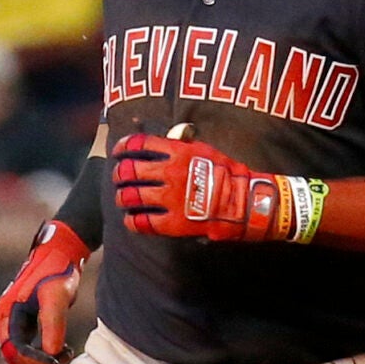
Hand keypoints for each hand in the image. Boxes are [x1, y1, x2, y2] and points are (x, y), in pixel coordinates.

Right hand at [0, 220, 90, 363]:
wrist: (59, 254)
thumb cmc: (57, 272)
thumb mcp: (57, 297)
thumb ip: (53, 324)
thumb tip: (51, 353)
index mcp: (5, 315)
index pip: (14, 352)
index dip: (35, 361)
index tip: (57, 360)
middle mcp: (3, 322)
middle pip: (13, 360)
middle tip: (64, 356)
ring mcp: (11, 324)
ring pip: (20, 358)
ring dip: (42, 362)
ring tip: (67, 351)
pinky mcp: (22, 325)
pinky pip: (27, 350)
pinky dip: (43, 355)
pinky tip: (63, 348)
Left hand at [113, 131, 300, 241]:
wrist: (246, 203)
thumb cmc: (230, 175)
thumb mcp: (206, 150)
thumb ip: (182, 146)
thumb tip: (167, 140)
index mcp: (178, 152)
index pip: (139, 144)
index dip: (123, 147)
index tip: (119, 151)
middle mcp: (170, 174)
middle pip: (130, 171)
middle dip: (119, 174)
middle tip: (119, 177)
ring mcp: (170, 199)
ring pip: (131, 197)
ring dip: (122, 197)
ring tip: (122, 199)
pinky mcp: (173, 223)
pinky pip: (143, 223)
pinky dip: (132, 222)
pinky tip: (131, 220)